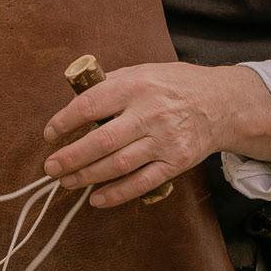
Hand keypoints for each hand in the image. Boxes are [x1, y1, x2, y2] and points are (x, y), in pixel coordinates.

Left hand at [42, 61, 270, 207]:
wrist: (220, 103)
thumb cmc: (173, 86)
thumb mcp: (142, 72)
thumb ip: (109, 85)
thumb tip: (73, 105)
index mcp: (135, 86)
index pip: (91, 105)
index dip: (65, 122)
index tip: (50, 134)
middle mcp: (149, 113)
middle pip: (101, 140)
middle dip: (71, 157)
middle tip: (51, 167)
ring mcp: (164, 140)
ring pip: (119, 164)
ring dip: (87, 177)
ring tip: (67, 181)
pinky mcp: (176, 162)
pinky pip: (142, 183)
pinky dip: (117, 194)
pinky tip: (97, 198)